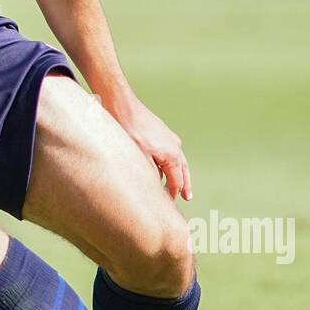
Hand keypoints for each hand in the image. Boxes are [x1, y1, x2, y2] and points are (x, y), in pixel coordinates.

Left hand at [98, 80, 191, 200]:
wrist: (122, 104)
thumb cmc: (128, 129)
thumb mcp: (138, 156)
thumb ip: (150, 173)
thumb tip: (155, 188)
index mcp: (172, 154)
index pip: (176, 181)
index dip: (174, 194)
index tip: (170, 205)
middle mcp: (175, 146)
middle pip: (183, 171)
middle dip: (183, 185)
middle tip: (187, 198)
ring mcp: (169, 138)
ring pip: (177, 161)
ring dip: (178, 174)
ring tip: (178, 186)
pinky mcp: (161, 132)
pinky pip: (169, 153)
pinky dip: (169, 163)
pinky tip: (161, 169)